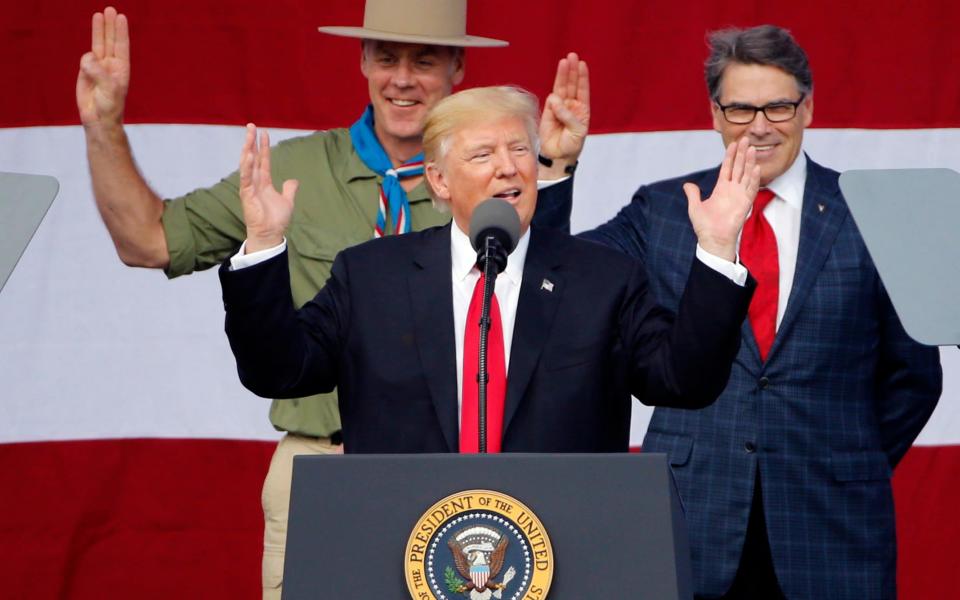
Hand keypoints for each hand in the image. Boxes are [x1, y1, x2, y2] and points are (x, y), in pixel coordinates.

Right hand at [76, 7, 129, 128]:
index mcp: (121, 68)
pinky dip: (85, 60)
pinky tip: (87, 69)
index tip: (121, 17)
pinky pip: (85, 59)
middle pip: (110, 40)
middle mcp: (111, 65)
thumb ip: (99, 72)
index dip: (120, 31)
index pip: (121, 46)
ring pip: (98, 44)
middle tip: (110, 9)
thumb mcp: (108, 89)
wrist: (97, 118)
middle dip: (110, 25)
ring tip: (99, 14)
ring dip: (98, 30)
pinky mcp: (86, 71)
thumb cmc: (109, 106)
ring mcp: (98, 67)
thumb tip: (88, 57)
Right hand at [239, 124, 298, 252]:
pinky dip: (247, 167)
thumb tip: (293, 180)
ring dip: (248, 149)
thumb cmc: (276, 220)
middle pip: (253, 157)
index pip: (263, 160)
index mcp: (264, 182)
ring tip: (249, 135)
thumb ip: (289, 189)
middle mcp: (255, 182)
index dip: (263, 147)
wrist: (270, 234)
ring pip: (247, 164)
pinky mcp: (247, 194)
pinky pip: (246, 178)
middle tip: (251, 125)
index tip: (264, 133)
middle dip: (252, 142)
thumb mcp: (287, 201)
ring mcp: (250, 187)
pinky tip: (248, 155)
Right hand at [538, 52, 589, 177]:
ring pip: (560, 88)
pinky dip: (554, 99)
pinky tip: (555, 99)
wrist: (558, 157)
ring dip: (562, 75)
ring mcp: (559, 108)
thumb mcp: (577, 131)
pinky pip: (551, 101)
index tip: (582, 64)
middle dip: (572, 70)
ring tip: (564, 62)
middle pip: (571, 84)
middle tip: (572, 56)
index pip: (582, 89)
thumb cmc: (571, 145)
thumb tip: (555, 100)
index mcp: (582, 109)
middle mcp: (571, 106)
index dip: (582, 76)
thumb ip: (568, 115)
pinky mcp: (547, 112)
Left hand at [686, 137, 759, 261]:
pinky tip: (756, 167)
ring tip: (752, 149)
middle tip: (746, 139)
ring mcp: (739, 196)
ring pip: (746, 175)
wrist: (713, 240)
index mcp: (721, 189)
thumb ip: (693, 194)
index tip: (734, 143)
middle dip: (742, 154)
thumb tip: (687, 185)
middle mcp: (732, 190)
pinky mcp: (745, 204)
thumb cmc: (705, 227)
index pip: (727, 168)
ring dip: (749, 162)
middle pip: (738, 167)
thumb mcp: (695, 207)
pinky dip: (754, 178)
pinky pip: (751, 188)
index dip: (730, 156)